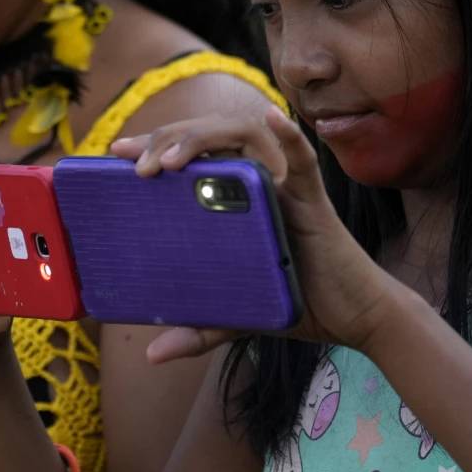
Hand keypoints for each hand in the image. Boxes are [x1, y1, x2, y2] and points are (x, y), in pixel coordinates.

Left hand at [111, 108, 400, 359]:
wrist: (354, 320)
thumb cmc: (298, 305)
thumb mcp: (237, 314)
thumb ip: (199, 328)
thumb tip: (154, 354)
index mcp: (232, 199)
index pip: (188, 155)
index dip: (154, 143)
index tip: (117, 153)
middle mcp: (256, 182)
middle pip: (208, 137)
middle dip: (168, 138)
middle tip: (135, 161)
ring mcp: (284, 186)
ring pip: (243, 137)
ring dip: (204, 137)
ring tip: (171, 161)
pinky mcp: (314, 201)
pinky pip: (304, 160)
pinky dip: (290, 136)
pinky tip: (271, 117)